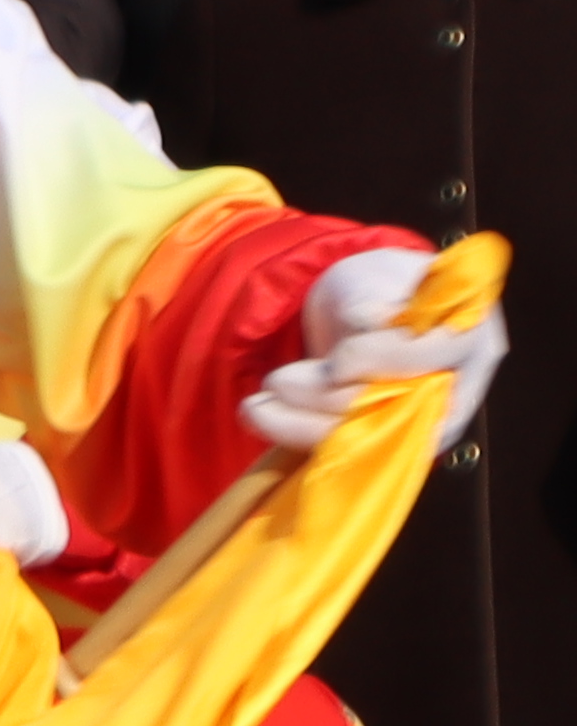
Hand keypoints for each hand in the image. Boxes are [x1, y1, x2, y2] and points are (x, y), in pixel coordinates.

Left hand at [247, 245, 504, 462]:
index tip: (335, 361)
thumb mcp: (370, 279)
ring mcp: (431, 418)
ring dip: (304, 426)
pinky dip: (305, 436)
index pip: (431, 356)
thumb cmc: (377, 286)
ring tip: (255, 407)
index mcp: (471, 334)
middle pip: (397, 406)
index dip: (381, 360)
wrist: (369, 308)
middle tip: (272, 382)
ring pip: (370, 436)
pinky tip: (268, 420)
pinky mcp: (396, 439)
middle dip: (327, 398)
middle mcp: (461, 384)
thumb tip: (364, 325)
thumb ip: (370, 304)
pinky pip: (353, 446)